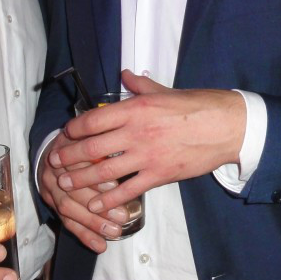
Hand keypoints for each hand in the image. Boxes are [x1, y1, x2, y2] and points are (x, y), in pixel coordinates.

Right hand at [37, 131, 129, 253]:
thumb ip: (102, 147)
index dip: (95, 177)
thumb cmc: (81, 143)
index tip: (115, 186)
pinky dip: (84, 235)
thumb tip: (124, 156)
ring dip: (93, 223)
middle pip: (73, 191)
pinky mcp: (51, 204)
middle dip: (98, 205)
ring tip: (115, 232)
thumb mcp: (90, 136)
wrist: (53, 151)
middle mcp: (53, 170)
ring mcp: (50, 188)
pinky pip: (66, 222)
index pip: (77, 165)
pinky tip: (100, 246)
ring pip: (69, 209)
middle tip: (123, 216)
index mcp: (64, 150)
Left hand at [49, 70, 245, 215]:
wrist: (226, 126)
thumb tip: (126, 75)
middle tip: (54, 163)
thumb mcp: (166, 91)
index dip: (74, 129)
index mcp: (136, 108)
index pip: (94, 119)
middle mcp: (137, 132)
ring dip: (81, 180)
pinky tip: (95, 204)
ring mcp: (147, 155)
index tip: (64, 134)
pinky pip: (127, 189)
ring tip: (64, 186)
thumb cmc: (198, 105)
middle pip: (92, 148)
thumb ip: (141, 86)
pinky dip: (108, 198)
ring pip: (104, 171)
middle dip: (68, 158)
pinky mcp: (159, 175)